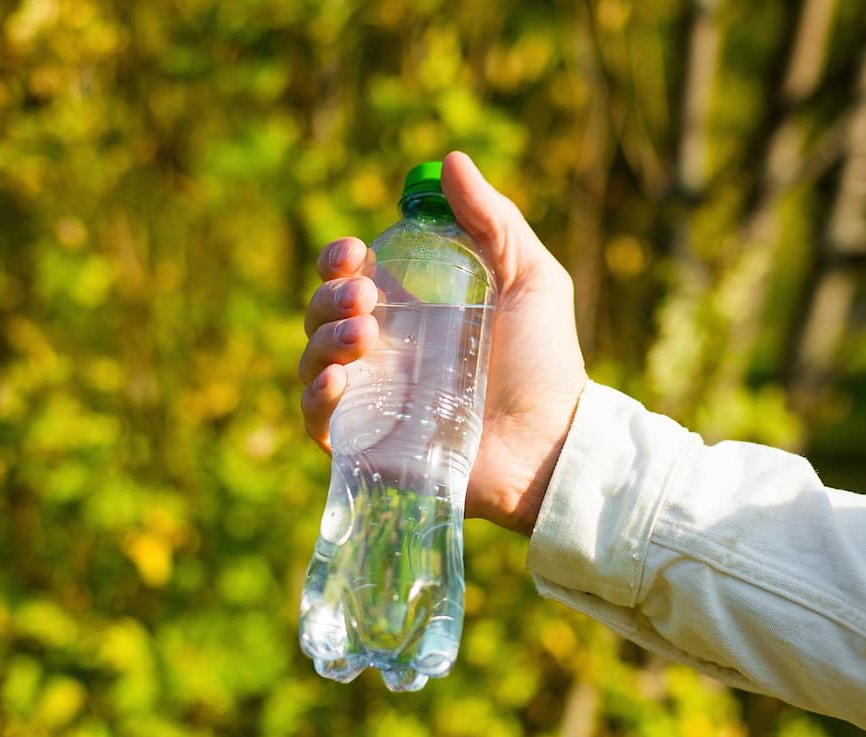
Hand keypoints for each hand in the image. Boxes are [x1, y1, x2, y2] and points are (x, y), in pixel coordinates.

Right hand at [299, 152, 587, 534]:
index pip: (348, 276)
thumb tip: (450, 161)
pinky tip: (336, 381)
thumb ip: (495, 220)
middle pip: (321, 313)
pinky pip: (316, 421)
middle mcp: (383, 352)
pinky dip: (313, 398)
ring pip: (311, 361)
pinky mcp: (368, 446)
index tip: (353, 252)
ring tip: (364, 336)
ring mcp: (372, 399)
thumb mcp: (530, 278)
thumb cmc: (546, 362)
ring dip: (322, 339)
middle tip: (364, 298)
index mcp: (410, 309)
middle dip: (329, 296)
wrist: (554, 441)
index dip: (337, 260)